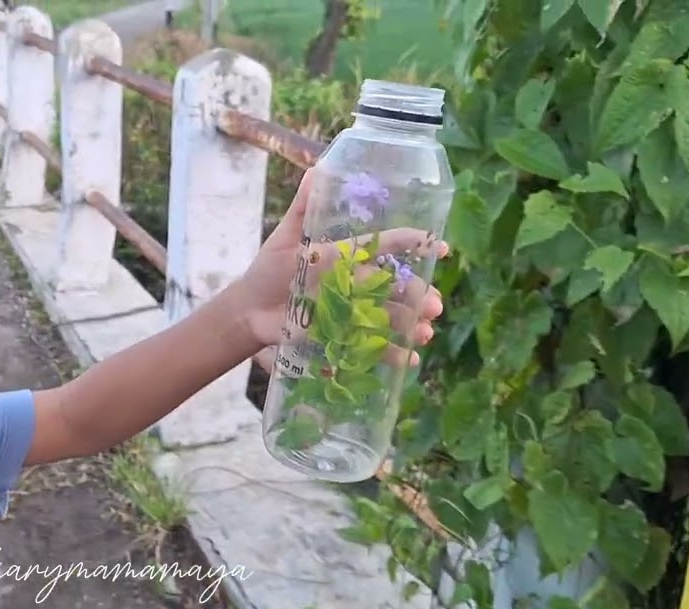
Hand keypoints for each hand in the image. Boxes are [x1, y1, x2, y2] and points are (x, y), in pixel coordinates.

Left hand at [236, 169, 448, 365]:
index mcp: (349, 254)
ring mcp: (353, 311)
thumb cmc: (269, 269)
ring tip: (424, 333)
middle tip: (434, 304)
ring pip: (391, 317)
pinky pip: (372, 347)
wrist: (249, 309)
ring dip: (412, 325)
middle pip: (397, 287)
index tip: (439, 246)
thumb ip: (304, 205)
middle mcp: (358, 282)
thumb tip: (317, 167)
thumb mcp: (287, 235)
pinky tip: (408, 360)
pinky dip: (392, 355)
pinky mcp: (343, 335)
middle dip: (419, 295)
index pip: (388, 246)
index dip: (414, 244)